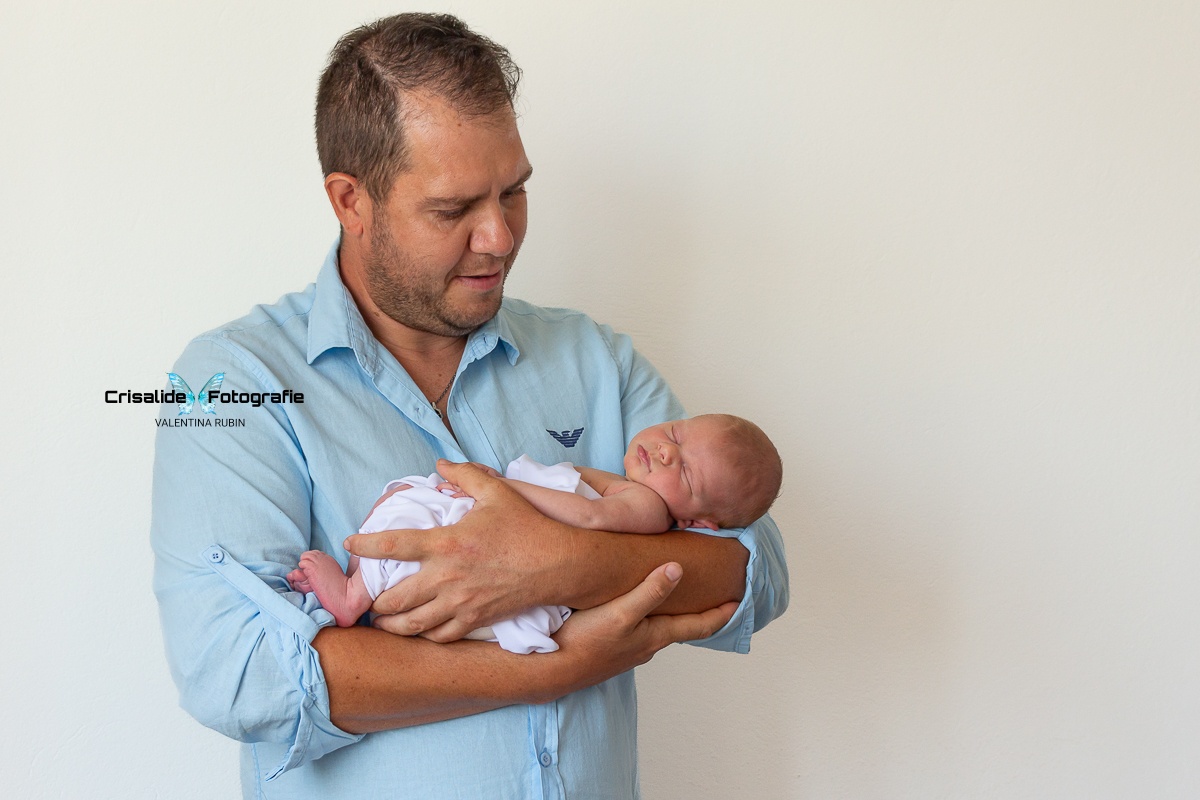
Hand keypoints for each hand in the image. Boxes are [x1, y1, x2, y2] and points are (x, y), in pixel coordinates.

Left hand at [344, 459, 568, 641]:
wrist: (559, 564)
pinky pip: (439, 636)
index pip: (393, 544)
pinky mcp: (475, 620)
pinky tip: (419, 629)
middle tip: (368, 598)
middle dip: (375, 602)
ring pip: (412, 624)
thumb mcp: (497, 492)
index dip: (365, 544)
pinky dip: (424, 635)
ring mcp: (461, 603)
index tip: (350, 543)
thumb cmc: (527, 526)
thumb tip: (440, 463)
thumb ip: (465, 475)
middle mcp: (448, 577)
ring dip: (391, 625)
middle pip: (395, 598)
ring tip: (383, 621)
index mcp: (447, 542)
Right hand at [547, 563, 738, 694]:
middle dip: (698, 612)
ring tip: (676, 594)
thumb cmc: (585, 642)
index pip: (698, 625)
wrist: (552, 670)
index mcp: (655, 636)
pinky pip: (636, 628)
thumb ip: (649, 592)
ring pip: (657, 627)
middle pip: (680, 626)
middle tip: (712, 595)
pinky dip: (646, 615)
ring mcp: (627, 649)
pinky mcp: (609, 647)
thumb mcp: (620, 613)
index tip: (740, 601)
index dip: (720, 614)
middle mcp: (646, 645)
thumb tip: (678, 570)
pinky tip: (634, 606)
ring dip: (671, 613)